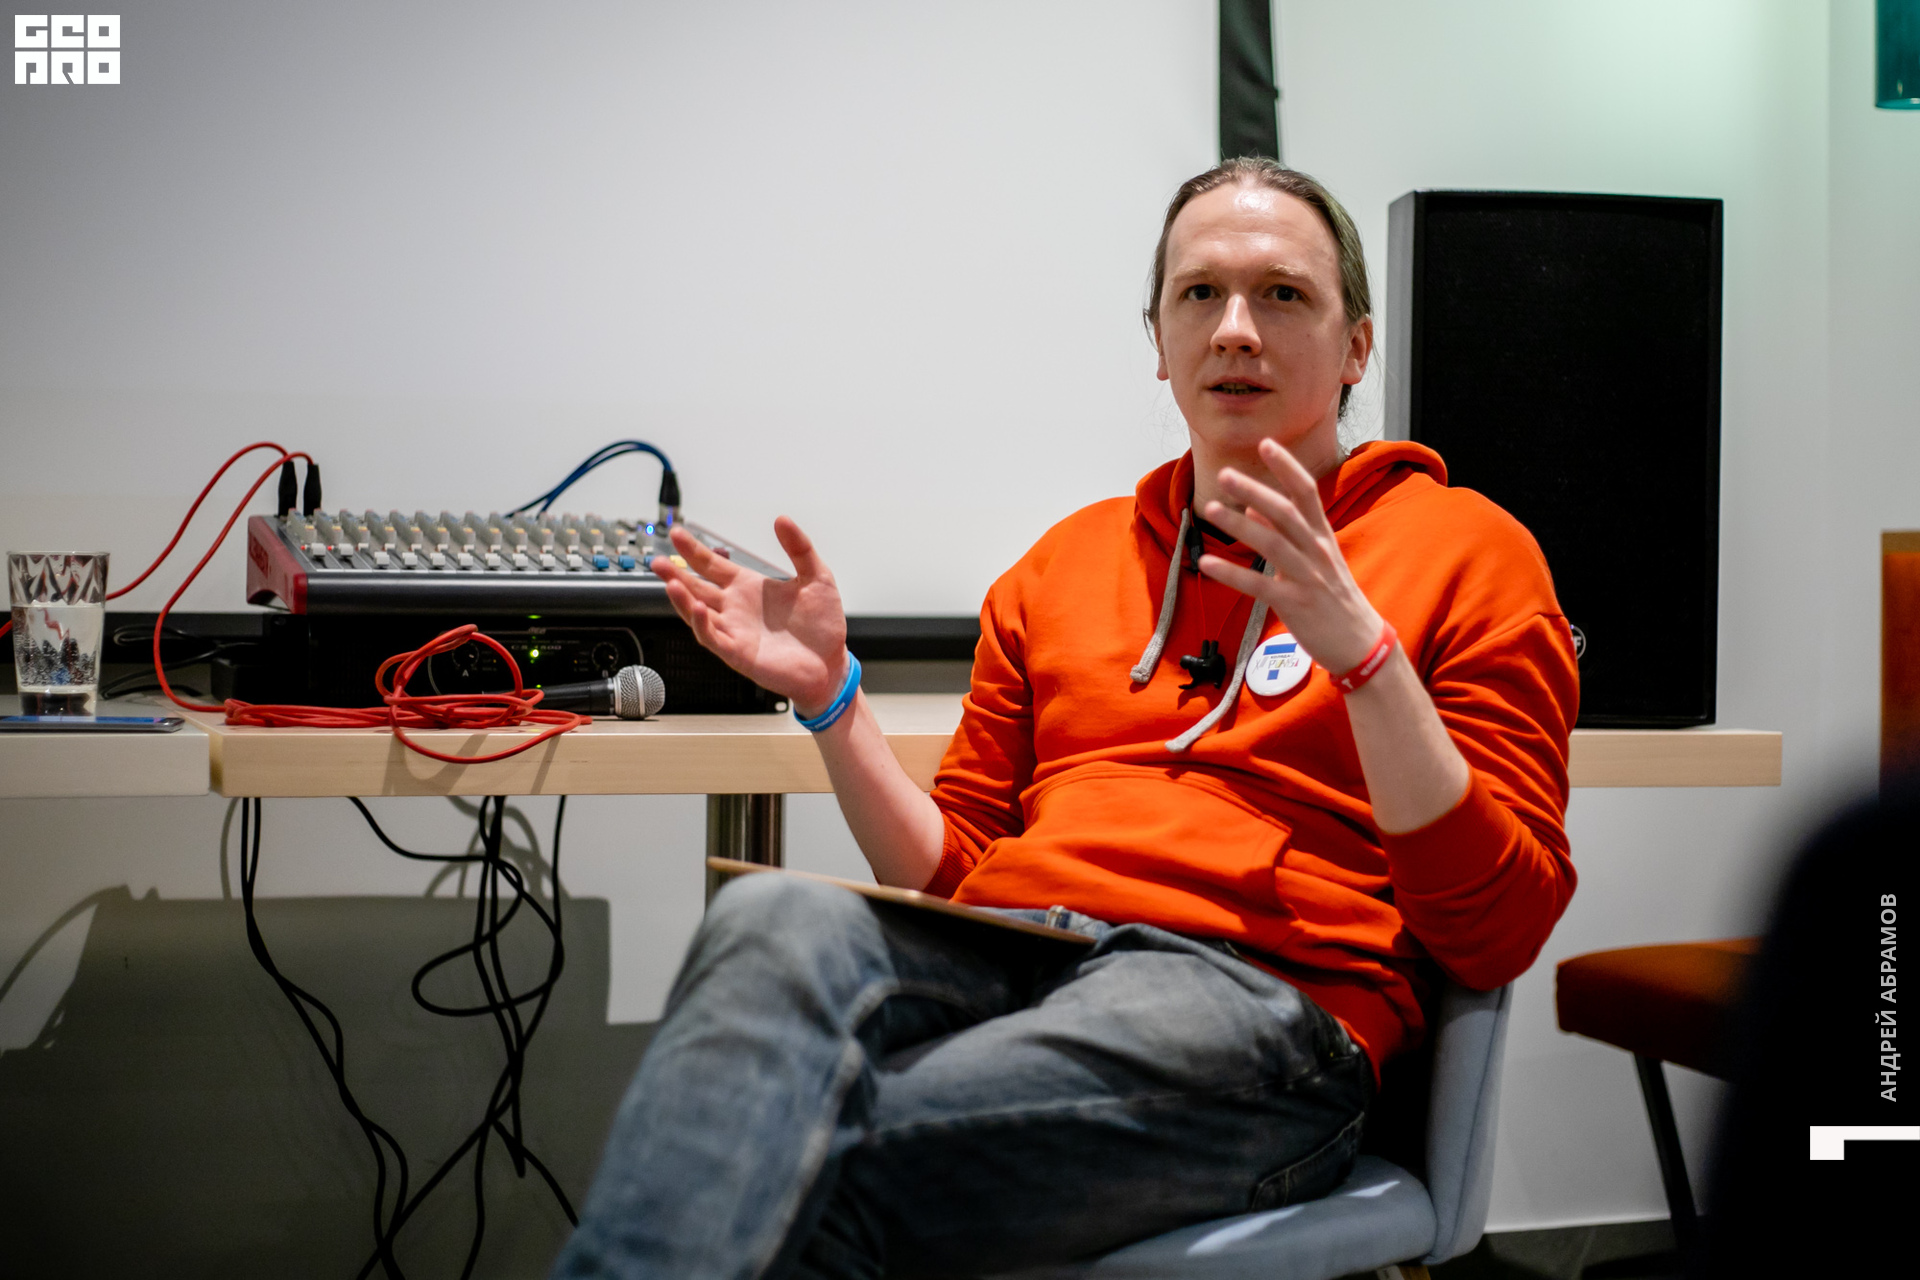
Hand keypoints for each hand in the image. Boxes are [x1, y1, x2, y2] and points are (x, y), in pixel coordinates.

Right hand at [652, 517, 849, 715]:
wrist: (832, 663)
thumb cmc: (822, 625)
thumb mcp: (817, 577)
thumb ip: (799, 549)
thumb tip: (782, 519)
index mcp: (748, 588)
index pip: (712, 565)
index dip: (694, 550)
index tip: (678, 533)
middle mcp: (735, 608)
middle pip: (696, 587)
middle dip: (675, 574)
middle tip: (657, 560)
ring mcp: (734, 631)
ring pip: (698, 613)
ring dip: (683, 599)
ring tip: (670, 582)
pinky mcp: (739, 653)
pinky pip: (714, 638)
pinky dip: (704, 624)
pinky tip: (699, 609)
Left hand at [1195, 437, 1383, 675]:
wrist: (1360, 643)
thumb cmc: (1334, 596)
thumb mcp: (1314, 558)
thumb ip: (1283, 532)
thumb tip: (1252, 508)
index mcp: (1322, 535)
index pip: (1306, 492)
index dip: (1286, 466)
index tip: (1265, 443)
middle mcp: (1317, 551)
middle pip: (1286, 512)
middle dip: (1255, 491)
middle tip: (1225, 474)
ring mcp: (1308, 577)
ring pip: (1272, 544)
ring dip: (1240, 526)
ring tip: (1210, 509)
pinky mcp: (1296, 604)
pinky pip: (1259, 586)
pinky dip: (1232, 574)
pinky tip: (1207, 564)